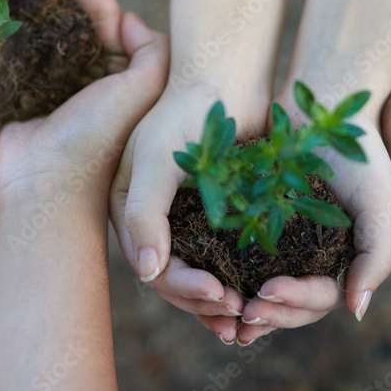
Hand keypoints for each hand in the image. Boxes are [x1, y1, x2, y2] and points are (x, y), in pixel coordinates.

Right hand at [0, 0, 165, 209]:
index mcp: (108, 64)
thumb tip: (132, 17)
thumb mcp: (144, 93)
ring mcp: (39, 73)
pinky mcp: (7, 83)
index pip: (94, 0)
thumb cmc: (97, 144)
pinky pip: (1, 34)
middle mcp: (74, 66)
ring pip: (30, 11)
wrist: (44, 192)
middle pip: (61, 0)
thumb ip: (152, 51)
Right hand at [110, 79, 271, 343]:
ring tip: (251, 315)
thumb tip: (148, 271)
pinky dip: (239, 276)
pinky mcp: (218, 210)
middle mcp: (155, 218)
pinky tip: (259, 291)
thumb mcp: (156, 160)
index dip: (184, 287)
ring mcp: (186, 216)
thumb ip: (146, 213)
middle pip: (174, 277)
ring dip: (221, 298)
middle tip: (240, 313)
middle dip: (204, 301)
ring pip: (200, 272)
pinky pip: (224, 255)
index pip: (151, 266)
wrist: (223, 75)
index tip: (221, 294)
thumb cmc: (183, 112)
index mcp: (130, 209)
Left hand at [237, 97, 390, 343]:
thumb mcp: (379, 203)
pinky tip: (208, 278)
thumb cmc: (361, 154)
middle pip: (292, 304)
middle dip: (269, 313)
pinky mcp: (258, 218)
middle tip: (243, 313)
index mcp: (344, 259)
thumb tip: (355, 311)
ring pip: (264, 288)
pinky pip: (240, 256)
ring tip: (224, 309)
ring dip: (246, 304)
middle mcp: (315, 257)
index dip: (295, 304)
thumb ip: (377, 256)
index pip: (321, 298)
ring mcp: (286, 240)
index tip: (266, 293)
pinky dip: (227, 272)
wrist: (326, 104)